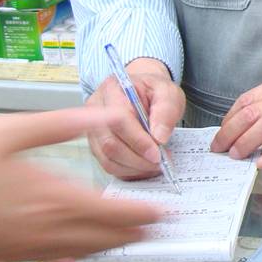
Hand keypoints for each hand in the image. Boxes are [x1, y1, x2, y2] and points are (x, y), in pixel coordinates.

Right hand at [0, 107, 160, 261]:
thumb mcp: (10, 130)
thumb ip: (62, 124)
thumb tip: (107, 115)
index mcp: (53, 198)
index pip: (112, 211)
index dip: (143, 214)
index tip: (167, 214)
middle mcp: (43, 229)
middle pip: (100, 235)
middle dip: (133, 233)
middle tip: (159, 232)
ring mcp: (22, 247)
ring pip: (76, 249)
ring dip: (106, 246)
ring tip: (127, 243)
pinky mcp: (0, 254)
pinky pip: (43, 259)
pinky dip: (65, 256)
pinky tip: (68, 258)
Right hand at [86, 58, 185, 178]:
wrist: (144, 92)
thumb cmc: (153, 91)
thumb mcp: (168, 92)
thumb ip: (166, 110)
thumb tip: (159, 137)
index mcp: (113, 90)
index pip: (119, 119)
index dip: (139, 141)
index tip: (157, 153)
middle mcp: (96, 110)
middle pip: (110, 143)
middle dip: (137, 158)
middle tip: (159, 162)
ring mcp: (93, 130)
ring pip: (107, 159)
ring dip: (134, 168)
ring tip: (154, 164)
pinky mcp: (97, 146)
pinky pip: (109, 166)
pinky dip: (128, 171)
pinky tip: (144, 167)